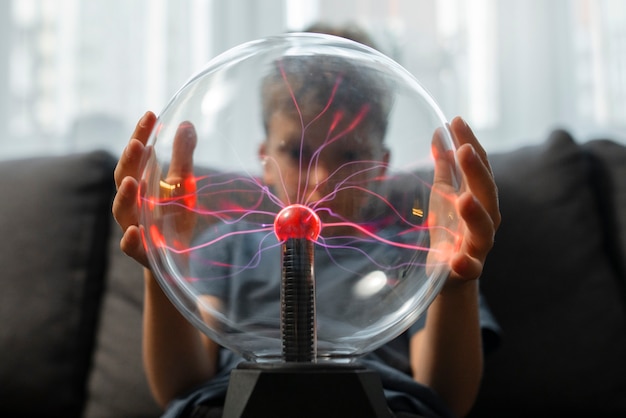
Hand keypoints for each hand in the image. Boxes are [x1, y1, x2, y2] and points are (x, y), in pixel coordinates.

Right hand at [113, 111, 197, 268]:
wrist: (177, 259)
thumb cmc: (175, 218)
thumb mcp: (183, 186)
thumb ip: (182, 157)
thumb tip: (186, 123)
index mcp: (141, 183)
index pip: (136, 155)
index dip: (140, 135)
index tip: (150, 114)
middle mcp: (133, 203)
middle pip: (124, 179)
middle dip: (129, 161)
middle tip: (139, 144)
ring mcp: (135, 228)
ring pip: (122, 212)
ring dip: (124, 196)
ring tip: (132, 182)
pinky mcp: (143, 253)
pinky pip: (131, 247)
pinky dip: (130, 240)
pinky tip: (133, 231)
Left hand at [429, 116, 499, 283]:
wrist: (449, 275)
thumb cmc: (450, 230)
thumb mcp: (444, 196)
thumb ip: (444, 168)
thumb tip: (439, 133)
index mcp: (481, 199)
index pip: (479, 167)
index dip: (470, 143)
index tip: (456, 121)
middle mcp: (485, 221)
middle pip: (487, 195)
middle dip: (476, 172)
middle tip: (464, 149)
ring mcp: (478, 247)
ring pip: (484, 231)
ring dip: (475, 214)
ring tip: (464, 199)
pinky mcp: (466, 271)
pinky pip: (470, 269)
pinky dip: (465, 264)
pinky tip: (455, 258)